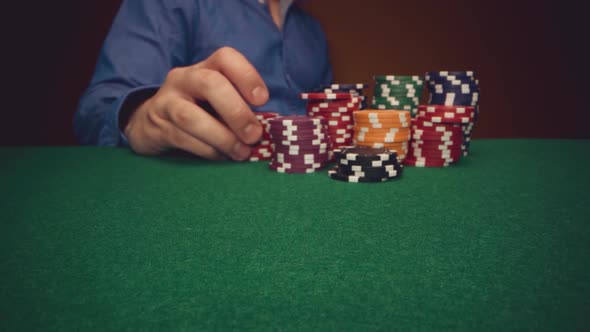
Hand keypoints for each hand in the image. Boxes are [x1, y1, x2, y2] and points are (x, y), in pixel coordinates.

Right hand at [124, 47, 268, 159]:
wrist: (151, 123)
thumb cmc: (198, 110)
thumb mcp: (218, 100)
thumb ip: (239, 106)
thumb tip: (267, 128)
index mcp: (205, 67)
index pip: (225, 58)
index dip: (247, 76)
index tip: (262, 100)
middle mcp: (184, 78)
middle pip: (210, 84)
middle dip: (236, 112)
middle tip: (254, 135)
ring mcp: (167, 101)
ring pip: (191, 117)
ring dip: (222, 137)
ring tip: (241, 153)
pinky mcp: (158, 126)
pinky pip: (183, 138)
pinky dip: (208, 150)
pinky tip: (223, 157)